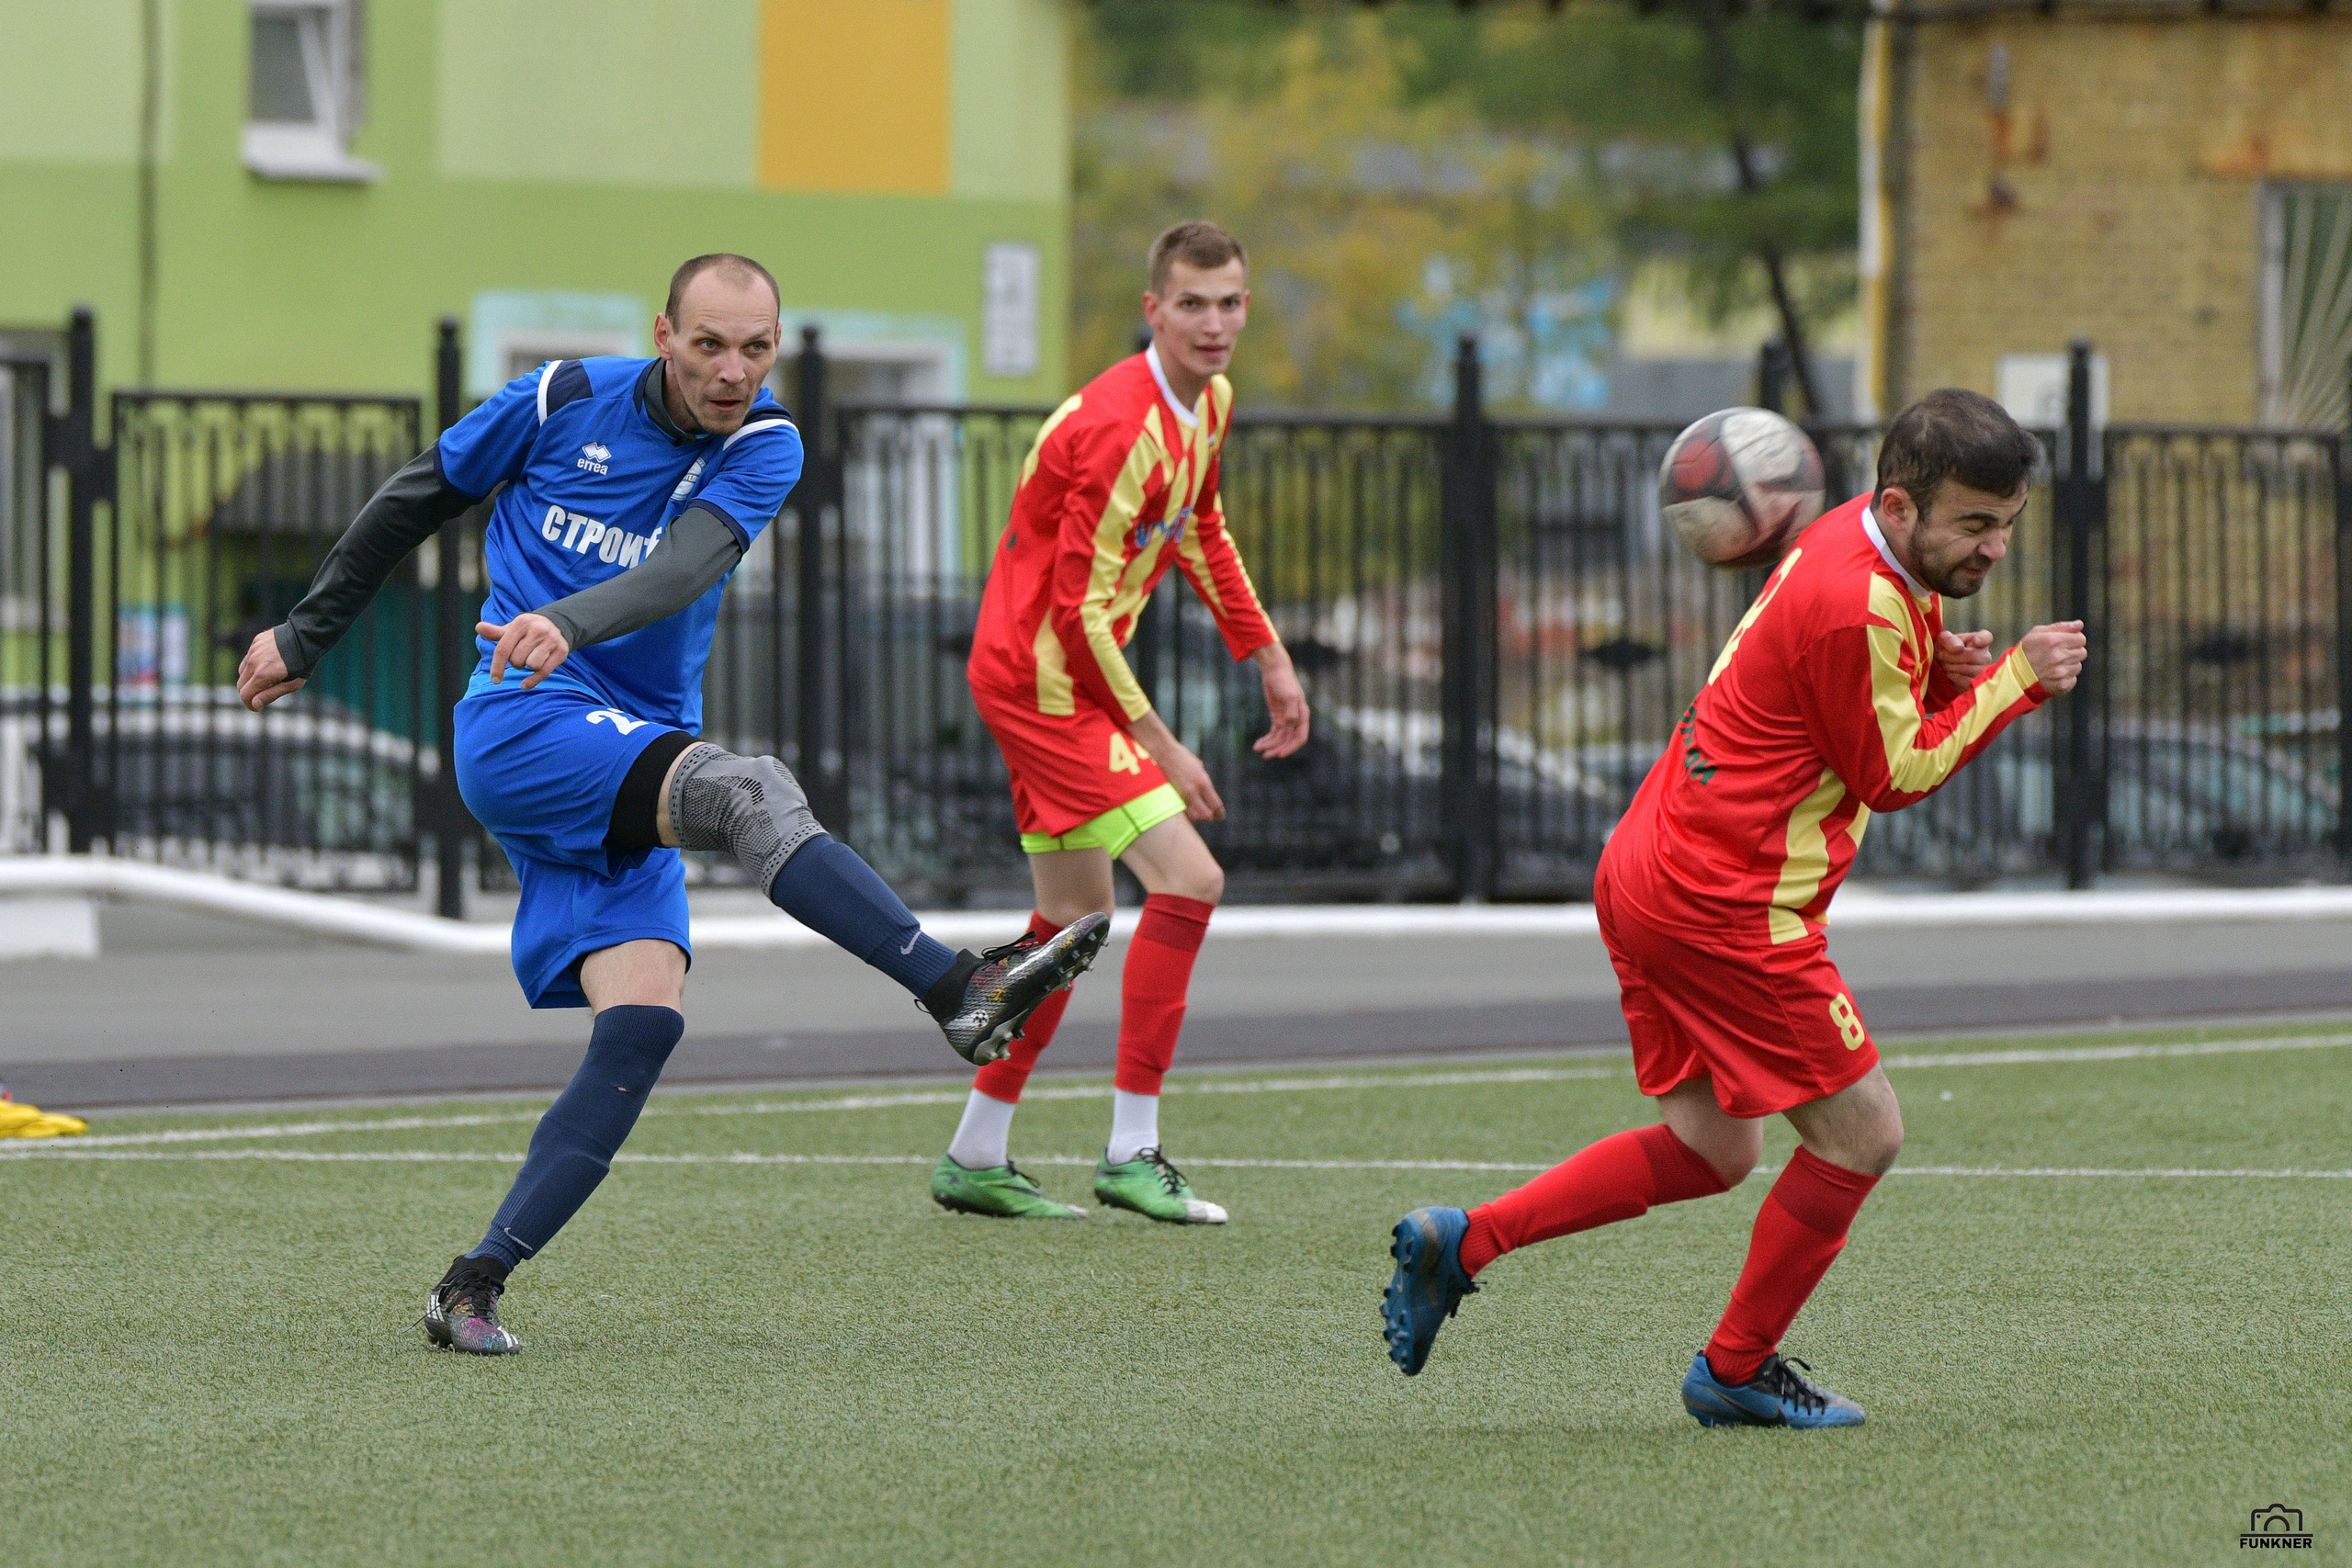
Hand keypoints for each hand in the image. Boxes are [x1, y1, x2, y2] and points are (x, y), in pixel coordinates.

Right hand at [235, 628, 305, 711]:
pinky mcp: (255, 642)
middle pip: (241, 684)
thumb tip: (254, 705)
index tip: (257, 707)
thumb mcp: (293, 684)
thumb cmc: (303, 663)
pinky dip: (253, 664)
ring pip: (242, 671)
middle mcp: (253, 662)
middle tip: (262, 694)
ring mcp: (253, 650)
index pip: (245, 695)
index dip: (250, 704)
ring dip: (250, 678)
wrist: (306, 636)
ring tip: (266, 679)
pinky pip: (248, 657)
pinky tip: (268, 663)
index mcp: (262, 675)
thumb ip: (271, 694)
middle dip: (249, 692)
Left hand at [478, 613, 572, 688]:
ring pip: (532, 665)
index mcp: (521, 623)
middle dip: (516, 663)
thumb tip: (479, 628)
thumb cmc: (527, 631)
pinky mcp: (562, 650)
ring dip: (527, 667)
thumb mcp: (512, 629)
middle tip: (521, 657)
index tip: (495, 680)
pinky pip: (544, 672)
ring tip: (530, 660)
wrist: (556, 624)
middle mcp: (537, 629)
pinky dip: (533, 681)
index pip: (504, 649)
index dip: (497, 666)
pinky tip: (525, 684)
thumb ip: (495, 632)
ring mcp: (551, 640)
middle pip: (517, 659)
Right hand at [1129, 710, 1224, 820]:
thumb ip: (1203, 780)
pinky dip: (1183, 813)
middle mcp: (1193, 791)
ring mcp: (1180, 795)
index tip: (1220, 816)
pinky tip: (1183, 809)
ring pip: (1192, 817)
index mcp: (1203, 782)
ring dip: (1194, 816)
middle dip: (1207, 816)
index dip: (1219, 813)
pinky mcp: (1169, 797)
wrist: (1162, 751)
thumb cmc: (1180, 756)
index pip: (1215, 804)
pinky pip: (1179, 812)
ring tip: (1194, 812)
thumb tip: (1207, 793)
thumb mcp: (1197, 766)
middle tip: (1207, 815)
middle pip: (1205, 815)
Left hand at [1251, 643, 1310, 758]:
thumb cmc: (1284, 681)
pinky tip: (1258, 744)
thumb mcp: (1289, 695)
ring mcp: (1286, 718)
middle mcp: (1296, 719)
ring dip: (1270, 745)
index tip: (1280, 754)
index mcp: (1302, 715)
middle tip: (1266, 756)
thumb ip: (1291, 711)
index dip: (1291, 747)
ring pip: (1279, 738)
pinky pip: (1274, 732)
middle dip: (1277, 749)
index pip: (1300, 737)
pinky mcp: (1277, 716)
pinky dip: (1267, 739)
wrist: (1275, 670)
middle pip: (1288, 740)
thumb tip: (1290, 725)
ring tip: (1257, 749)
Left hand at [1934, 627, 1994, 687]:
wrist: (1941, 668)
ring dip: (1950, 667)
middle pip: (1973, 656)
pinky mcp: (1977, 684)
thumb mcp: (1943, 641)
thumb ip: (1949, 640)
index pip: (1987, 638)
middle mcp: (1985, 656)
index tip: (1975, 642)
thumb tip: (1959, 648)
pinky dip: (1953, 676)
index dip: (1983, 639)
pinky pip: (1966, 681)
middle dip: (1952, 657)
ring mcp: (1984, 671)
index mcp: (1980, 641)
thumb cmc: (1945, 650)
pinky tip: (1949, 673)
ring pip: (1969, 670)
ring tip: (1944, 664)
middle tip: (1941, 656)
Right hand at [2019, 620, 2087, 693]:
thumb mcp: (2037, 634)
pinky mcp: (2062, 685)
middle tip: (2058, 655)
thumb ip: (2060, 627)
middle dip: (2072, 652)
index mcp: (2054, 641)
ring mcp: (2061, 672)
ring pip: (2078, 666)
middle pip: (2082, 652)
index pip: (2081, 638)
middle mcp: (2058, 656)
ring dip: (2069, 665)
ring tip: (2053, 666)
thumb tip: (2080, 625)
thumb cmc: (2026, 652)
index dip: (2074, 640)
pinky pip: (2073, 679)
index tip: (2065, 643)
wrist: (2013, 677)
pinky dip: (2065, 677)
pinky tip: (2053, 676)